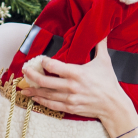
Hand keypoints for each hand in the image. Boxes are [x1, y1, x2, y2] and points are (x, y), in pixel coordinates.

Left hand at [20, 39, 137, 137]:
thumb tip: (102, 30)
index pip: (54, 66)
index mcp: (77, 73)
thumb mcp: (105, 61)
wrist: (114, 105)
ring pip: (46, 94)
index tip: (40, 60)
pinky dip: (42, 102)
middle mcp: (71, 86)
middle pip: (45, 81)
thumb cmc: (109, 82)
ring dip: (33, 91)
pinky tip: (35, 98)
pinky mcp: (70, 108)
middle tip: (24, 71)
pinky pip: (52, 105)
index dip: (44, 63)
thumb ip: (100, 45)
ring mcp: (70, 99)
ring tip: (23, 88)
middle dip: (32, 76)